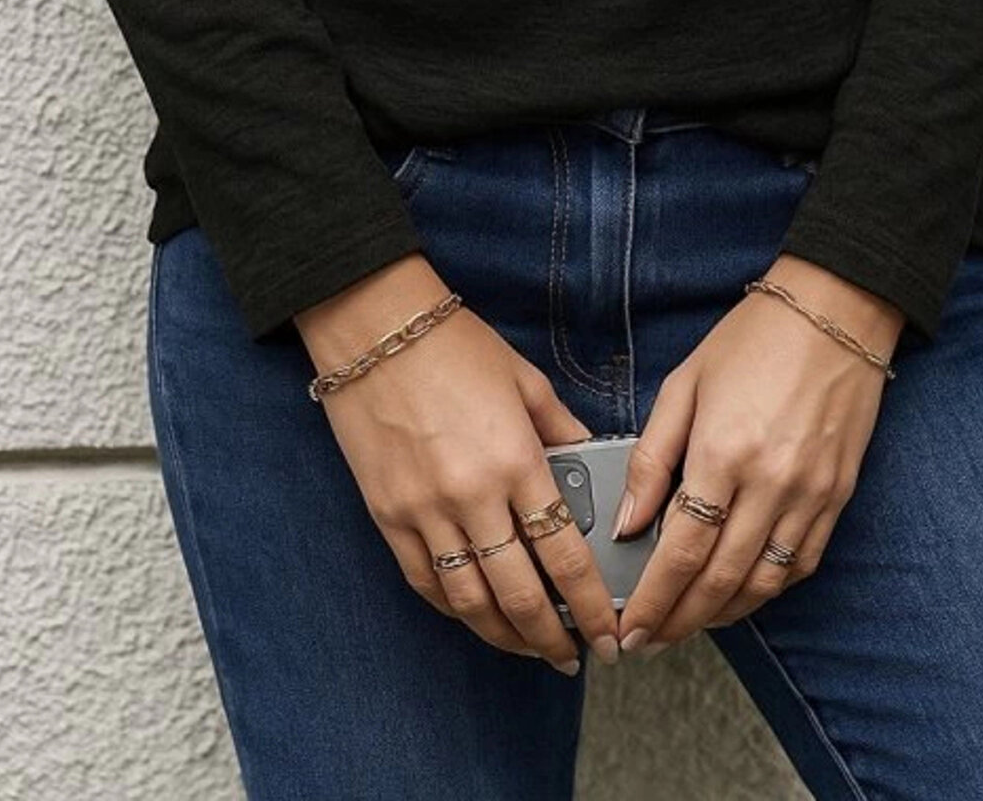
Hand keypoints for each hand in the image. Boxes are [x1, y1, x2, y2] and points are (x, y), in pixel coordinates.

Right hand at [295, 255, 620, 671]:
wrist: (373, 326)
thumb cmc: (455, 345)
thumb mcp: (526, 380)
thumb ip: (563, 430)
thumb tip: (593, 465)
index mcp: (516, 460)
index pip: (565, 556)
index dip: (592, 606)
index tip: (609, 633)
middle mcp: (472, 496)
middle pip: (521, 595)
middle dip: (555, 637)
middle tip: (576, 657)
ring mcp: (424, 511)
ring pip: (471, 601)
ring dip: (507, 635)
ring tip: (532, 648)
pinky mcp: (387, 516)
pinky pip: (425, 582)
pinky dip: (456, 609)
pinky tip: (478, 615)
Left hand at [612, 256, 904, 652]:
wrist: (836, 311)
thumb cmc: (752, 340)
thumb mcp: (684, 385)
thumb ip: (652, 458)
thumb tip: (627, 522)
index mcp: (722, 452)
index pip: (680, 551)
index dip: (651, 601)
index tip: (628, 629)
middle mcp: (770, 483)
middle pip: (718, 581)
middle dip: (678, 621)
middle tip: (649, 640)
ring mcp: (809, 494)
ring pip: (761, 584)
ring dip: (720, 614)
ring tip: (687, 622)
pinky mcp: (837, 496)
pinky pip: (801, 563)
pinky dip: (767, 589)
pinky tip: (740, 592)